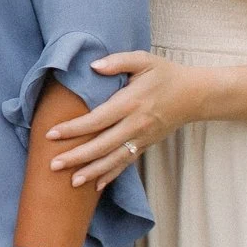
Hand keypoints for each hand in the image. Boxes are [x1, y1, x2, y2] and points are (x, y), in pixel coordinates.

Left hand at [45, 52, 201, 185]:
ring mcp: (142, 138)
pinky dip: (111, 175)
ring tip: (71, 182)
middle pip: (102, 145)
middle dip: (76, 156)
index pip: (97, 119)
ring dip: (92, 172)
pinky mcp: (146, 145)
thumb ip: (118, 61)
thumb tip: (94, 65)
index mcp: (131, 102)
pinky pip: (126, 163)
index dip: (74, 128)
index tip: (51, 134)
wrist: (195, 94)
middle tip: (52, 165)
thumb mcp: (144, 60)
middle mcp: (135, 124)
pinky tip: (96, 185)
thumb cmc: (165, 74)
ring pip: (114, 159)